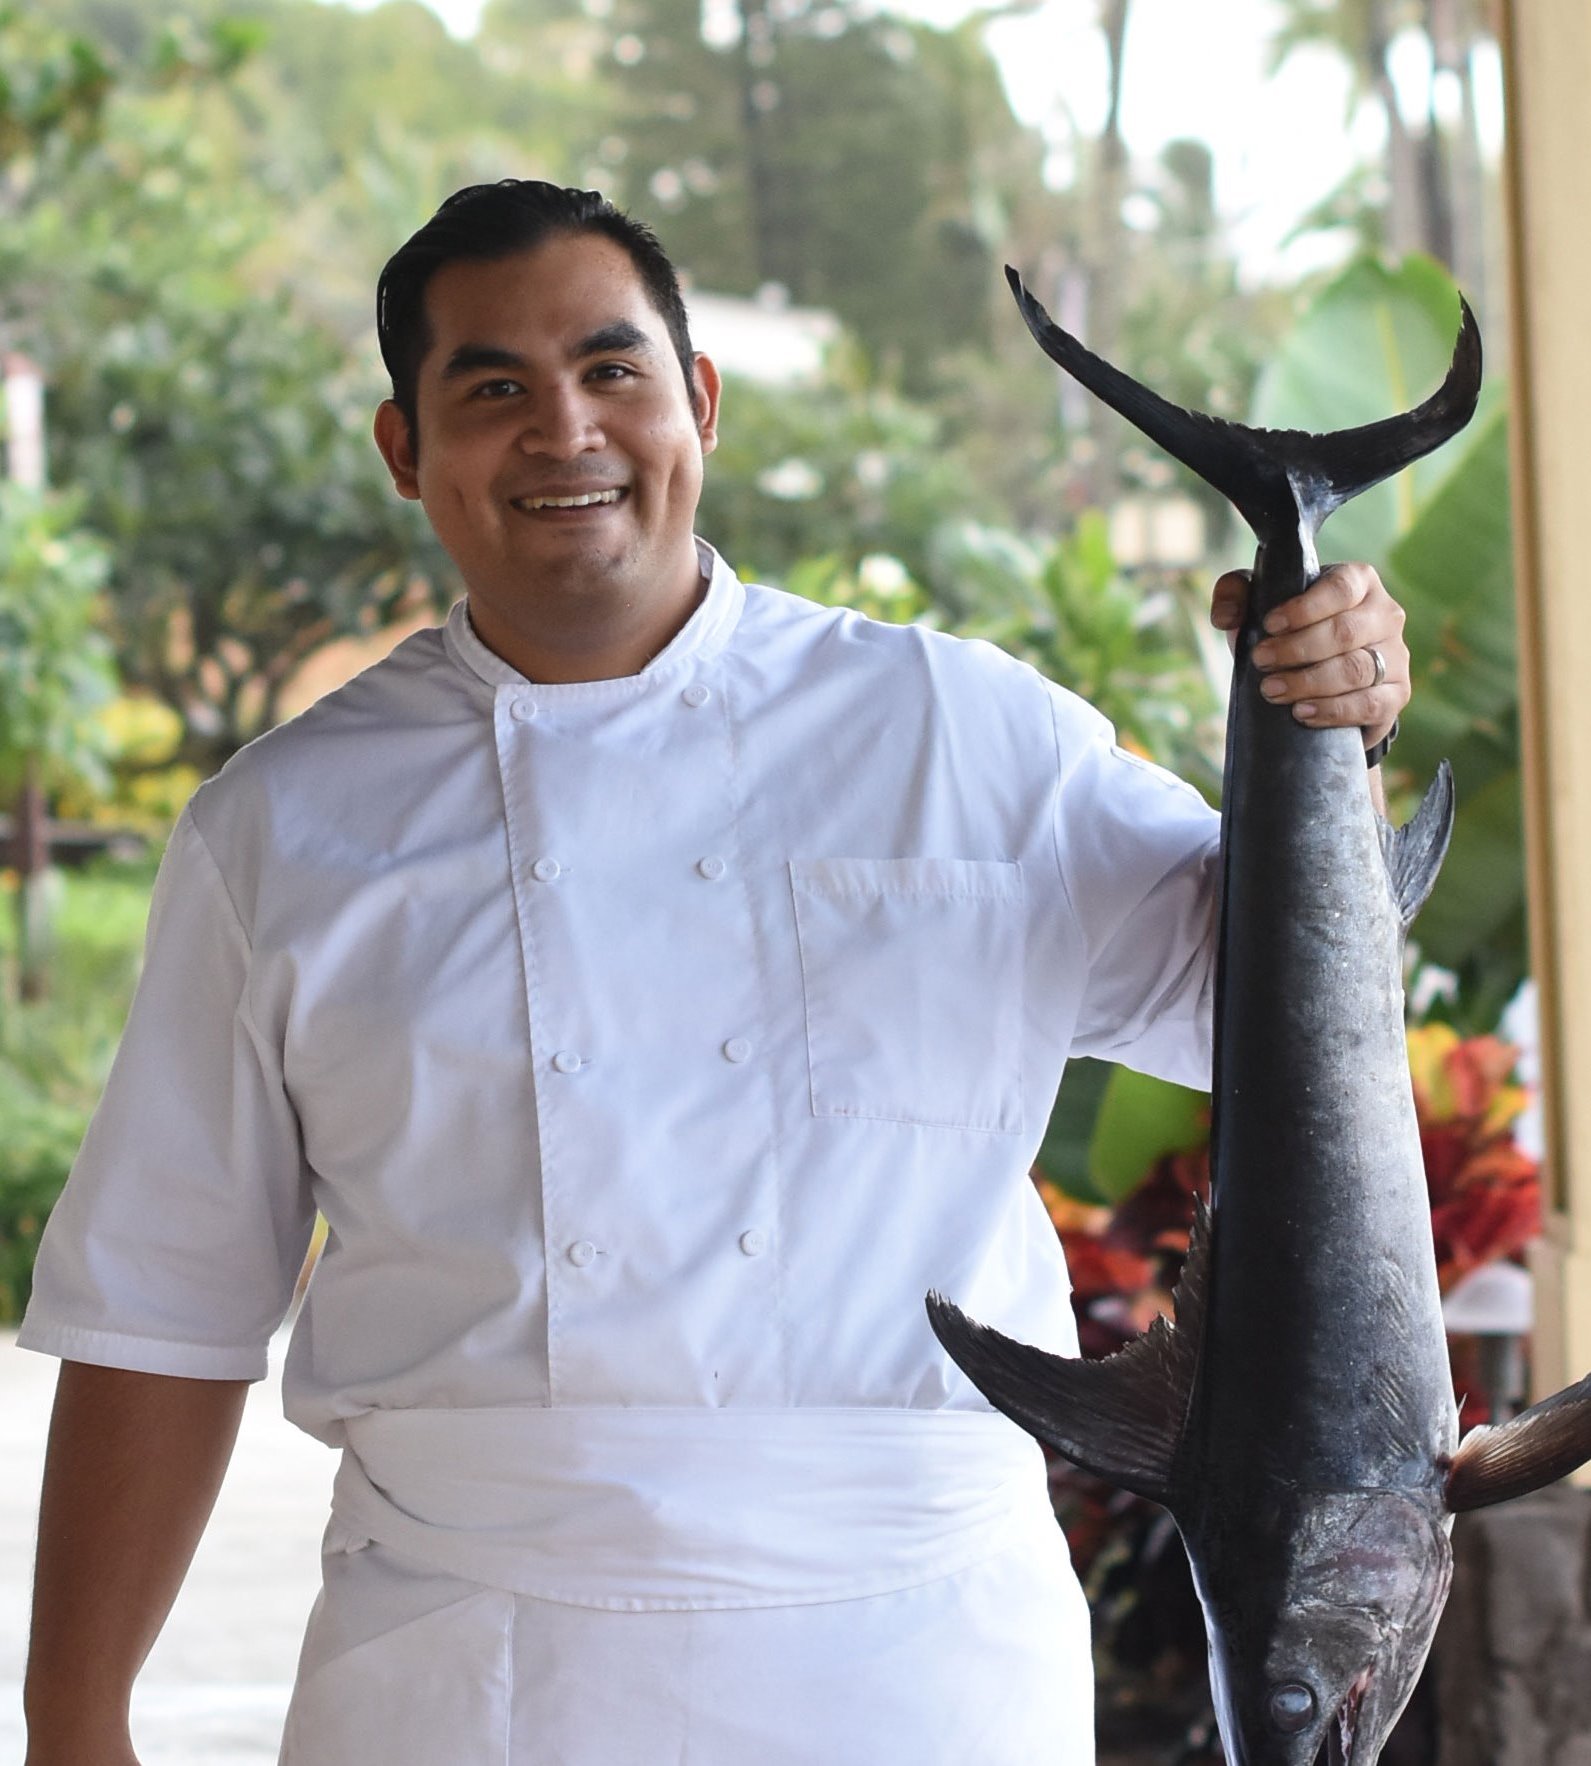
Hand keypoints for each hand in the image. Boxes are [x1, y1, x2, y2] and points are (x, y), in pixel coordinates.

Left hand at [1209, 561, 1407, 750]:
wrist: (1319, 679)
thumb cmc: (1289, 631)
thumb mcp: (1259, 605)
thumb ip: (1236, 594)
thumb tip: (1225, 617)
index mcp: (1359, 582)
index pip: (1341, 587)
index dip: (1305, 608)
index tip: (1270, 625)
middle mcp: (1385, 614)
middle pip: (1346, 632)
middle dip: (1297, 650)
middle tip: (1261, 661)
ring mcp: (1396, 655)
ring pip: (1357, 670)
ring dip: (1310, 683)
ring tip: (1273, 691)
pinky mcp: (1397, 694)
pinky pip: (1371, 704)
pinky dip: (1334, 711)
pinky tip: (1303, 713)